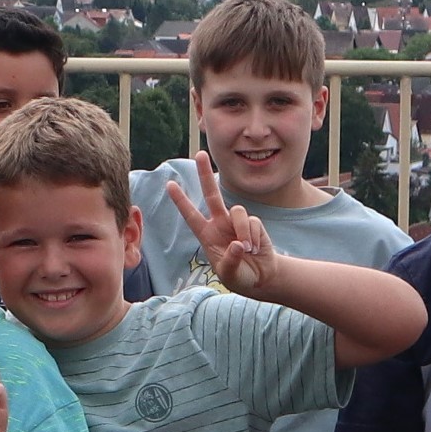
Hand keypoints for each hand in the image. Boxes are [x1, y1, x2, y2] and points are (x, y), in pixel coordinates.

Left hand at [164, 154, 275, 294]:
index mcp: (207, 235)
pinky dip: (252, 236)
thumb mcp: (229, 275)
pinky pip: (252, 222)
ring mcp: (236, 222)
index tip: (170, 184)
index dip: (181, 200)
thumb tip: (236, 244)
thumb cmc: (239, 276)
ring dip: (242, 230)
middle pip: (211, 194)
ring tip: (246, 250)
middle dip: (205, 174)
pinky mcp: (253, 223)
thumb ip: (230, 261)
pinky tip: (254, 248)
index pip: (190, 215)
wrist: (260, 278)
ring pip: (237, 211)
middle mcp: (220, 224)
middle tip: (200, 154)